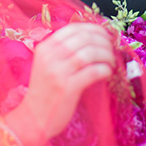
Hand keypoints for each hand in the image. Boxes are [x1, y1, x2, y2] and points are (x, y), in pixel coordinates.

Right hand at [18, 22, 113, 142]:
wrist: (34, 117)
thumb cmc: (44, 91)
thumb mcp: (47, 65)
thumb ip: (62, 52)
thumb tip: (92, 39)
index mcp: (44, 48)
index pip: (73, 28)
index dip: (94, 28)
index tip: (105, 35)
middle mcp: (49, 56)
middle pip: (84, 38)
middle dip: (104, 41)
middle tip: (112, 48)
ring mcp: (58, 71)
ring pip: (90, 53)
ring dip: (107, 55)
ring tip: (111, 62)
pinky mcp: (68, 87)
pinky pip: (94, 71)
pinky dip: (105, 70)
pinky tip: (107, 73)